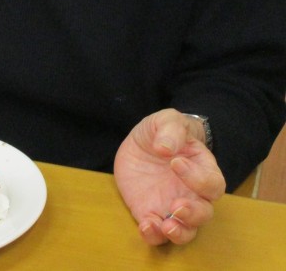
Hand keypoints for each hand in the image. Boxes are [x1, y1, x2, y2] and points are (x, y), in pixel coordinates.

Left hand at [114, 108, 225, 245]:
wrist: (142, 143)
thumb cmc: (164, 131)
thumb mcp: (166, 120)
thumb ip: (171, 129)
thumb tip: (166, 148)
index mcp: (202, 169)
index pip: (212, 183)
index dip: (197, 178)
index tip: (175, 162)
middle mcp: (192, 194)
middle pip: (205, 213)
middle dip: (193, 214)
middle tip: (177, 205)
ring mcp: (172, 207)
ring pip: (187, 231)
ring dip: (179, 232)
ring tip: (166, 225)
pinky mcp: (151, 213)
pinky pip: (158, 234)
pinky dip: (153, 235)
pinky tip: (145, 226)